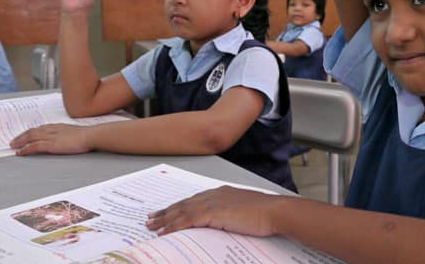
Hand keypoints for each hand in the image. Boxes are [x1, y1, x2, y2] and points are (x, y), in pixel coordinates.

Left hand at [10, 124, 91, 154]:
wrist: (90, 136)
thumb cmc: (88, 136)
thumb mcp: (77, 133)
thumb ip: (70, 135)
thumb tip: (71, 139)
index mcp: (59, 127)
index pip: (41, 128)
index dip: (32, 131)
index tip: (26, 134)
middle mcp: (52, 130)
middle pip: (33, 131)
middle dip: (22, 136)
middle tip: (14, 140)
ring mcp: (51, 136)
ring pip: (30, 137)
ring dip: (20, 141)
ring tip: (13, 146)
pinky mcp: (51, 144)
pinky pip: (34, 146)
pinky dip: (26, 149)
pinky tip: (20, 152)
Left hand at [146, 186, 284, 236]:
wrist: (274, 211)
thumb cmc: (265, 213)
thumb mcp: (243, 211)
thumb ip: (229, 214)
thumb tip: (220, 223)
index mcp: (221, 193)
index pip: (193, 200)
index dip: (178, 207)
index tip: (166, 212)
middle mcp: (214, 195)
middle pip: (183, 204)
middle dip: (166, 212)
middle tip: (150, 219)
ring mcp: (213, 203)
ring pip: (182, 212)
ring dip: (165, 220)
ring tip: (152, 227)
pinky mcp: (213, 213)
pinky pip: (187, 221)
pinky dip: (174, 226)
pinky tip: (165, 233)